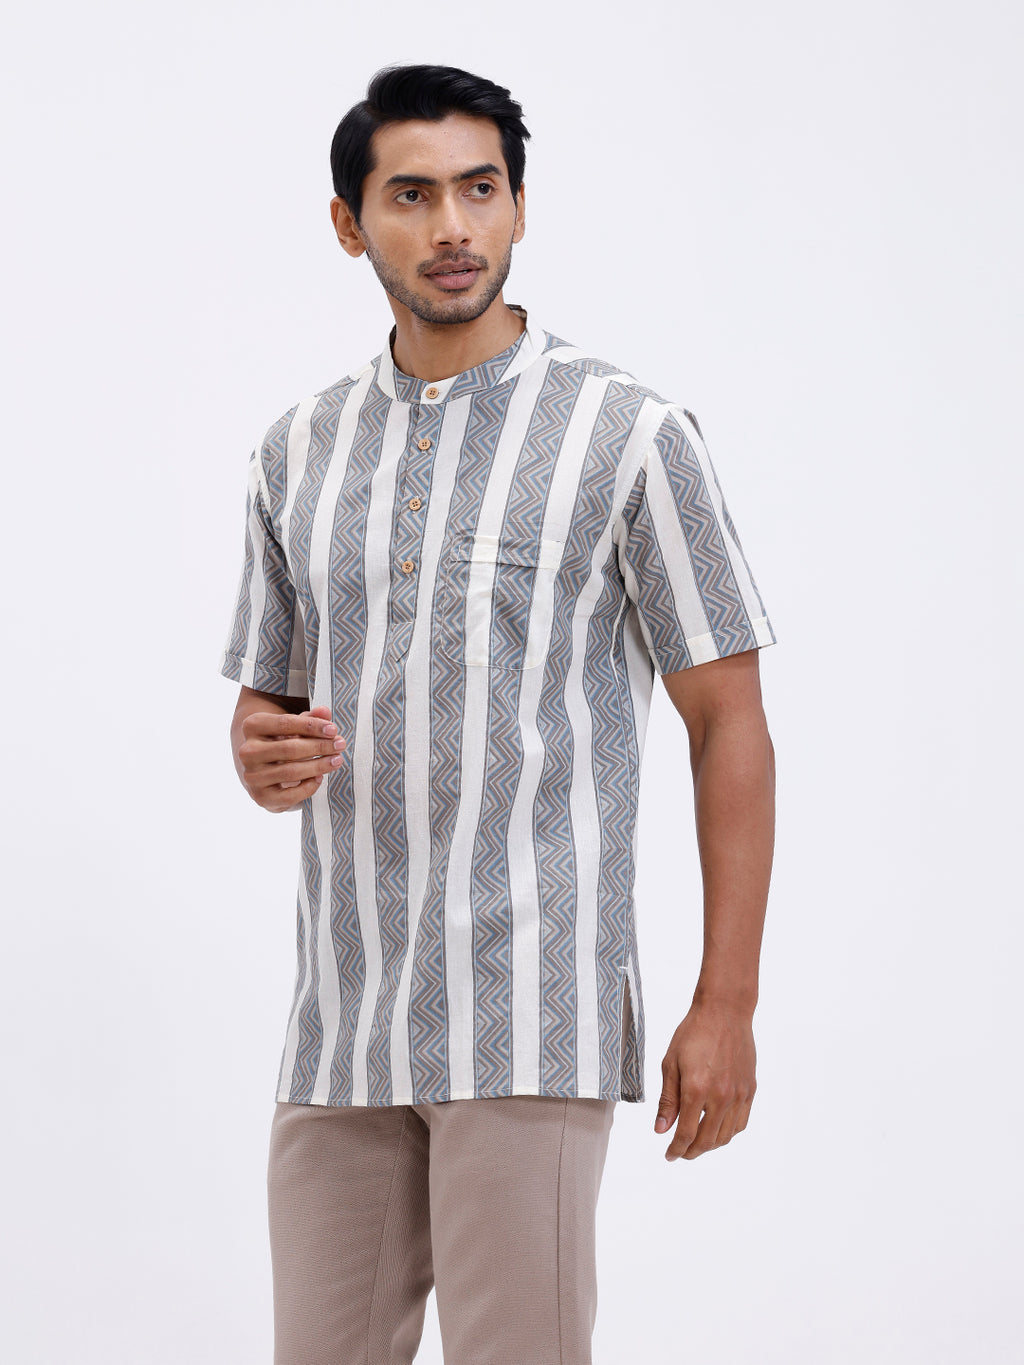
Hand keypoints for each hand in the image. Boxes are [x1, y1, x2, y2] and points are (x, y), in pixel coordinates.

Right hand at [236, 704, 345, 811]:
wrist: (260, 769)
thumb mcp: (293, 726)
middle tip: (340, 745)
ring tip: (336, 761)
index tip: (333, 730)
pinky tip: (319, 778)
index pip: (285, 723)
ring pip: (291, 772)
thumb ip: (310, 718)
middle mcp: (247, 751)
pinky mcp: (261, 797)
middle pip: (290, 748)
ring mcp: (251, 776)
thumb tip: (325, 712)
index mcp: (252, 726)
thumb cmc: (281, 741)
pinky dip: (309, 787)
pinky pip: (290, 795)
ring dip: (318, 766)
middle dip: (319, 747)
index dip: (312, 726)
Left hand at [654, 999, 756, 1160]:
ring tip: (697, 1143)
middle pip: (707, 1140)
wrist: (724, 1012)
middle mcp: (720, 1096)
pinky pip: (741, 1123)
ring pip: (725, 1136)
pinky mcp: (749, 1089)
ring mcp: (738, 1094)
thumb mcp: (670, 1063)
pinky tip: (717, 1130)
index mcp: (696, 1089)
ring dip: (710, 1145)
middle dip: (691, 1151)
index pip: (686, 1133)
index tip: (669, 1155)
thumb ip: (667, 1100)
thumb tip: (661, 1129)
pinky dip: (728, 1133)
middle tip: (680, 1152)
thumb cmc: (694, 1033)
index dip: (676, 1149)